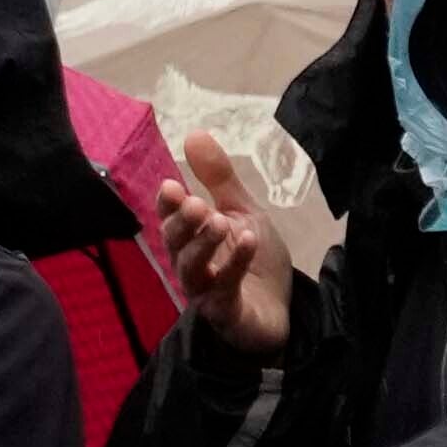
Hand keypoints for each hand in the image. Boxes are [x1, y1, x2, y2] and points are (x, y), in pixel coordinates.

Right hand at [148, 169, 290, 355]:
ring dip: (203, 243)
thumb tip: (194, 134)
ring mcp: (205, 292)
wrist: (280, 311)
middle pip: (174, 243)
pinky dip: (235, 265)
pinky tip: (249, 242)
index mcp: (190, 239)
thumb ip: (219, 179)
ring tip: (220, 221)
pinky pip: (224, 289)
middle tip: (197, 204)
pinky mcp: (226, 313)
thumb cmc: (255, 262)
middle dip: (182, 222)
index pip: (169, 219)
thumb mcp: (242, 212)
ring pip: (191, 268)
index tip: (171, 185)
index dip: (167, 204)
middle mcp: (190, 264)